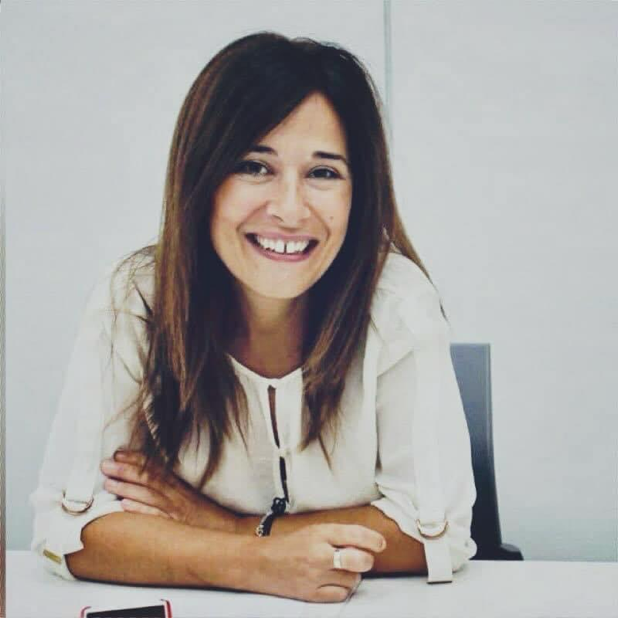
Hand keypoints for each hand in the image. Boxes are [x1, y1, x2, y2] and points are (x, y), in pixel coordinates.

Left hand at [100, 450, 238, 532]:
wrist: (231, 531)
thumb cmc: (208, 516)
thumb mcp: (190, 497)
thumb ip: (172, 488)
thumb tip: (147, 483)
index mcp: (179, 485)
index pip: (155, 467)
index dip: (136, 459)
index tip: (118, 453)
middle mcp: (177, 495)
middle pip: (149, 479)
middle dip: (126, 470)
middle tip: (105, 465)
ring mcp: (177, 510)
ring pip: (149, 495)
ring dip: (127, 487)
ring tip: (108, 483)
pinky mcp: (178, 525)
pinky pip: (157, 517)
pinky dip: (141, 510)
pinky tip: (125, 506)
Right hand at [252, 523, 385, 602]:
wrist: (261, 562)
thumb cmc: (290, 544)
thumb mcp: (313, 530)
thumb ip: (337, 535)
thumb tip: (364, 544)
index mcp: (319, 533)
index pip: (354, 534)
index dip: (372, 540)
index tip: (381, 544)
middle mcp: (318, 553)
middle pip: (358, 559)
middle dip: (366, 560)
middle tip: (364, 559)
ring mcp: (315, 576)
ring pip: (352, 579)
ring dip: (353, 575)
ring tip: (342, 570)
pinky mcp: (311, 594)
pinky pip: (340, 595)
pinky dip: (343, 589)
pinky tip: (336, 582)